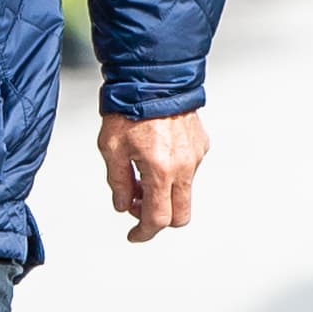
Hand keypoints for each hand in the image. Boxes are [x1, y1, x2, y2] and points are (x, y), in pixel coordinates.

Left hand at [99, 110, 208, 242]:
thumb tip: (123, 203)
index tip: (135, 235)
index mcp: (160, 170)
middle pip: (180, 215)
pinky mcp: (201, 144)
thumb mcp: (110, 148)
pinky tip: (154, 157)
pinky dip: (172, 174)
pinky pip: (189, 170)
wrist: (153, 76)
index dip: (144, 232)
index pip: (157, 218)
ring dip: (163, 193)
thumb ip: (118, 182)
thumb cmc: (130, 107)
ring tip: (140, 174)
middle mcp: (184, 165)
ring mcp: (195, 155)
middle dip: (158, 219)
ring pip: (184, 192)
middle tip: (137, 207)